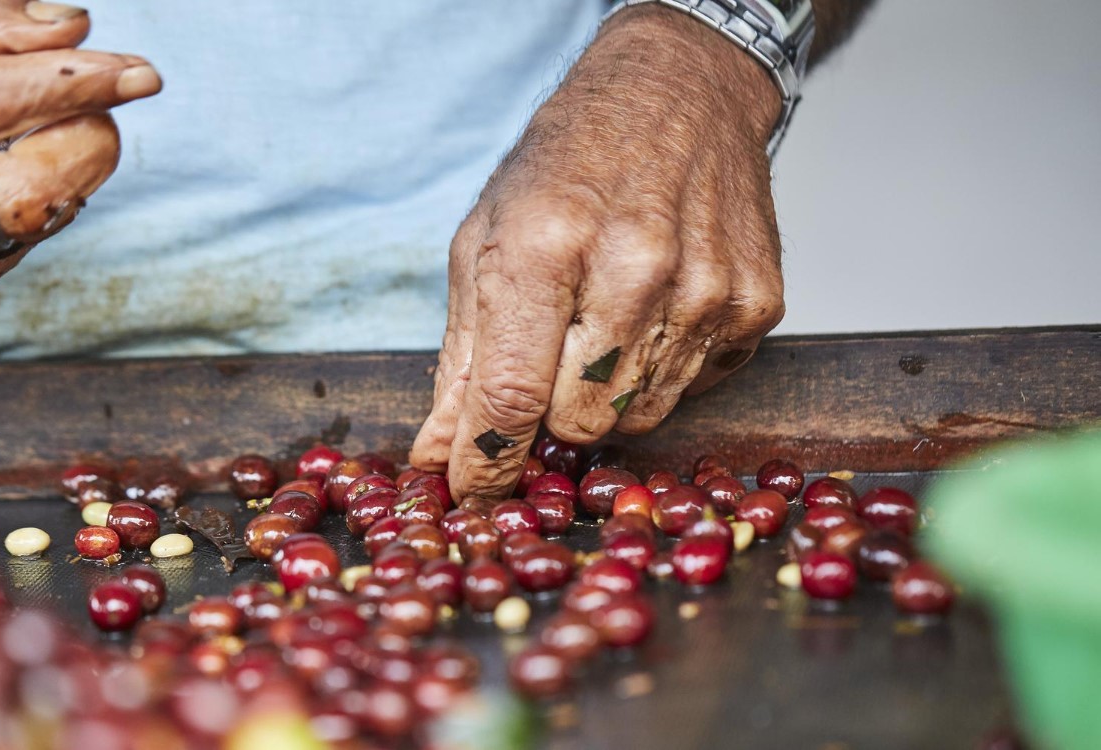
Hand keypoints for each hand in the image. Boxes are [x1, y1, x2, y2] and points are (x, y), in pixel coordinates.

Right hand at [0, 0, 161, 307]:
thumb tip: (75, 33)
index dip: (74, 89)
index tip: (143, 75)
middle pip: (22, 191)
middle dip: (83, 138)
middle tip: (97, 100)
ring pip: (33, 221)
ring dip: (59, 165)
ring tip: (18, 129)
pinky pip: (23, 242)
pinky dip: (35, 199)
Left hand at [410, 6, 786, 499]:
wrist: (678, 92)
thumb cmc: (567, 163)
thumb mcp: (485, 239)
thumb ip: (462, 359)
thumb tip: (438, 455)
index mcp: (545, 245)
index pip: (510, 394)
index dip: (485, 461)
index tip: (469, 492)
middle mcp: (632, 268)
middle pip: (578, 421)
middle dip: (549, 415)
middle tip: (545, 365)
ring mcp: (705, 288)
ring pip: (638, 417)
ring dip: (605, 395)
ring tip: (601, 322)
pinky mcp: (756, 303)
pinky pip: (694, 388)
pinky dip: (661, 369)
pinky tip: (652, 309)